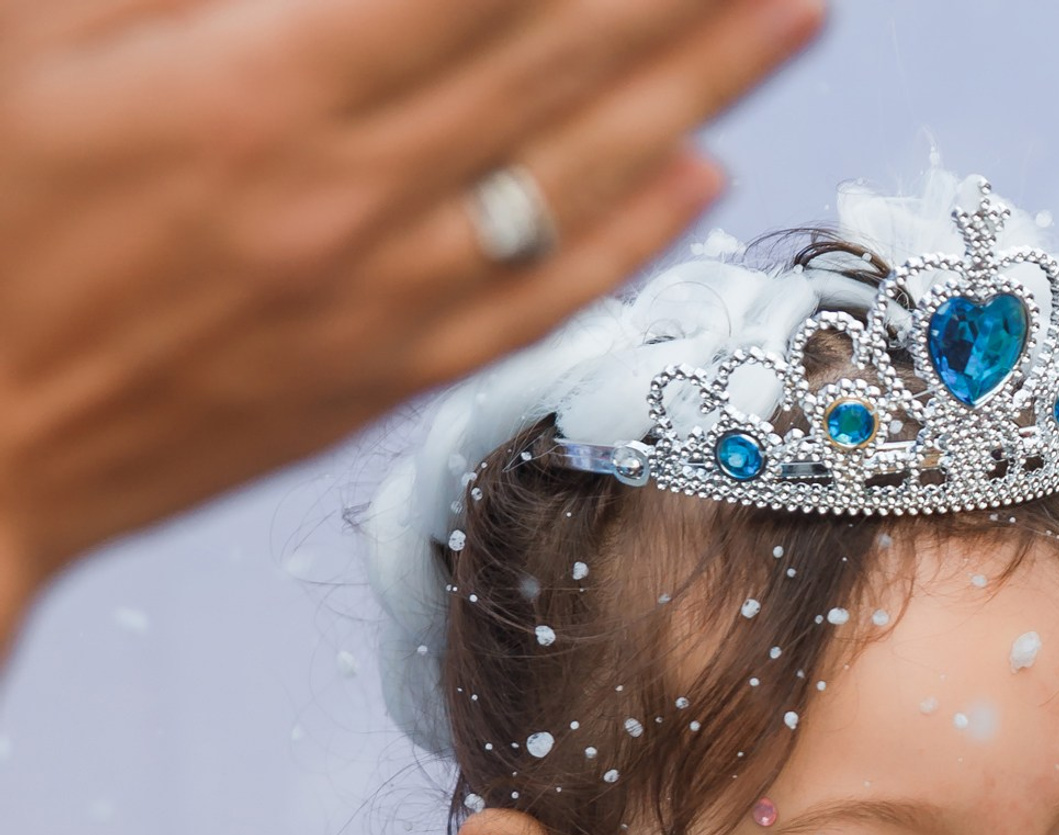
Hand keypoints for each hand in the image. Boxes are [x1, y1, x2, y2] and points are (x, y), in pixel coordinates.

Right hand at [0, 0, 821, 647]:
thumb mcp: (44, 34)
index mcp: (256, 93)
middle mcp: (347, 201)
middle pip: (556, 65)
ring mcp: (380, 301)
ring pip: (578, 180)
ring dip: (698, 91)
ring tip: (787, 22)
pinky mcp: (384, 378)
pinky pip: (540, 301)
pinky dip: (633, 235)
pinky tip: (703, 176)